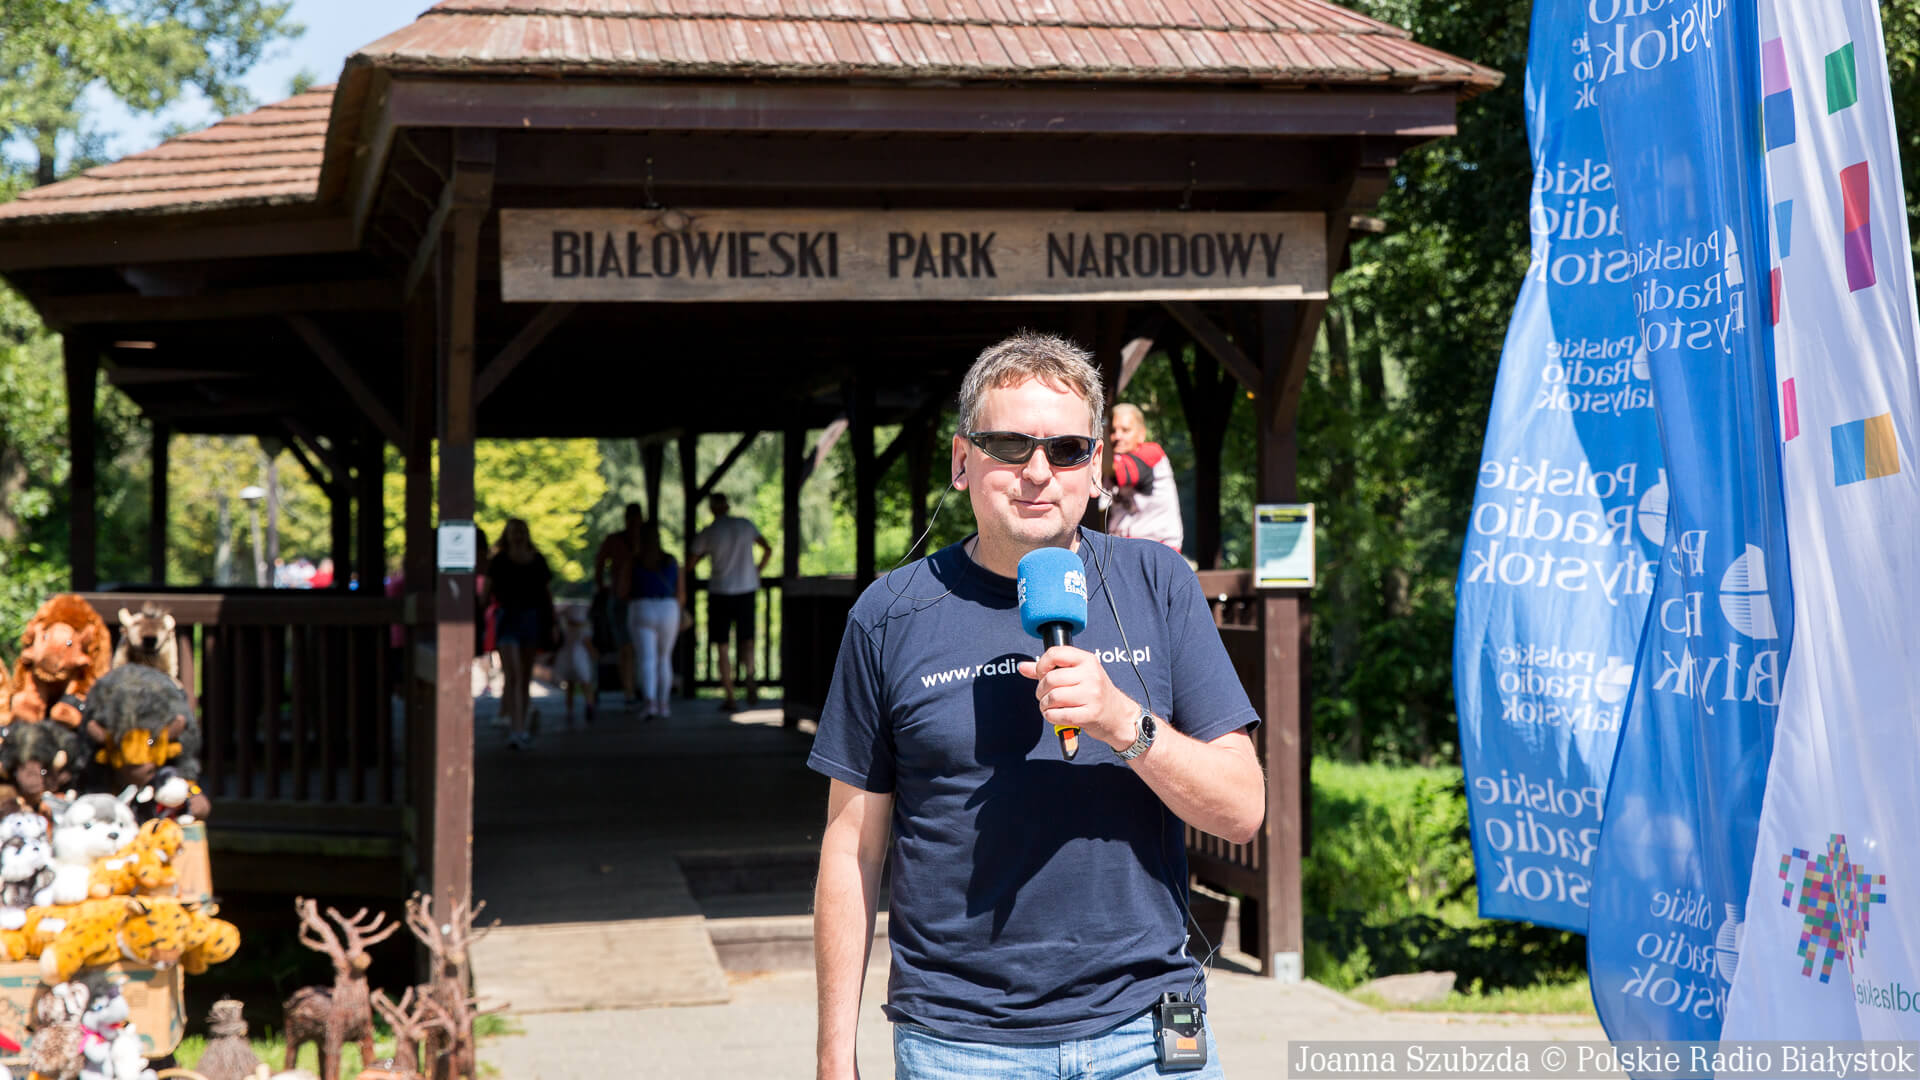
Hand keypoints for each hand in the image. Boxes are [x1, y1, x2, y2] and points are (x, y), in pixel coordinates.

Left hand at [1017, 646, 1139, 751]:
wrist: (1118, 716)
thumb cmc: (1093, 693)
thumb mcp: (1076, 675)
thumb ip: (1048, 670)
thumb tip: (1022, 667)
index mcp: (1087, 660)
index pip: (1055, 653)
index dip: (1041, 665)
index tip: (1042, 675)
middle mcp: (1091, 675)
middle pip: (1050, 679)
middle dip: (1041, 690)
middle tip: (1044, 696)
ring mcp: (1092, 695)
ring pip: (1053, 697)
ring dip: (1045, 705)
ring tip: (1049, 707)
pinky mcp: (1091, 714)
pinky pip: (1059, 715)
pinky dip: (1051, 717)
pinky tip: (1055, 715)